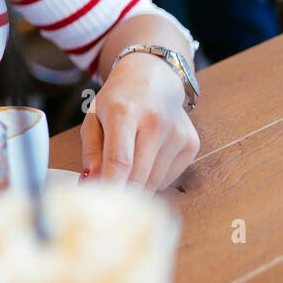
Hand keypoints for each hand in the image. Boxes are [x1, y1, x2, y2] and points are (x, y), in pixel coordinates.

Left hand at [80, 53, 199, 192]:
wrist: (153, 78)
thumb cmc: (118, 100)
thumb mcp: (94, 118)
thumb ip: (91, 152)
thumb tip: (91, 184)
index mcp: (124, 112)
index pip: (120, 161)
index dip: (111, 187)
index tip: (100, 205)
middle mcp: (155, 122)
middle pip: (138, 176)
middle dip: (121, 193)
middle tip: (107, 199)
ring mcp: (177, 133)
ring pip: (154, 181)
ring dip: (136, 186)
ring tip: (126, 169)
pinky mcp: (191, 143)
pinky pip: (168, 178)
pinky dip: (153, 178)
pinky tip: (146, 160)